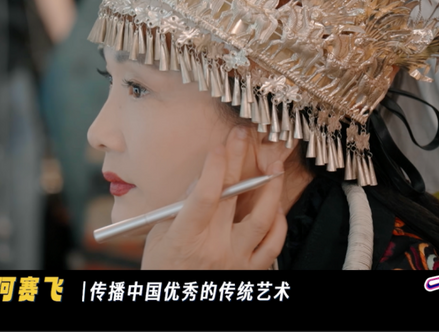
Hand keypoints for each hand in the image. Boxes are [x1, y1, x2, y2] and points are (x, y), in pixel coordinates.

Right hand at [140, 127, 286, 269]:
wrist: (176, 302)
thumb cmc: (163, 267)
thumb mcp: (160, 234)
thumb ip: (182, 205)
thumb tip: (204, 175)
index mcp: (186, 238)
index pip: (206, 195)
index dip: (215, 166)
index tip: (219, 146)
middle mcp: (215, 249)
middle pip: (233, 196)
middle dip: (238, 159)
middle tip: (242, 135)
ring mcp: (236, 261)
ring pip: (262, 219)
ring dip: (270, 188)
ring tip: (274, 164)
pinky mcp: (251, 271)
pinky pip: (273, 244)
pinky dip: (278, 222)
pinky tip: (275, 204)